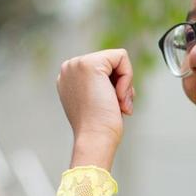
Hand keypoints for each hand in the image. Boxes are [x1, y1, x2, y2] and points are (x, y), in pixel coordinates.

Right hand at [56, 49, 134, 169]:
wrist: (94, 138)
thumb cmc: (100, 128)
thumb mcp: (97, 101)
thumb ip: (101, 86)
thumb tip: (116, 82)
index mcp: (68, 78)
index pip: (103, 68)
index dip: (115, 86)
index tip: (113, 106)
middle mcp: (69, 68)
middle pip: (111, 62)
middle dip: (121, 84)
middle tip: (118, 107)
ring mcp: (77, 64)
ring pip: (117, 59)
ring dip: (124, 84)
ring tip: (117, 104)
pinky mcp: (90, 63)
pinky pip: (121, 57)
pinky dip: (127, 78)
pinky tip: (117, 96)